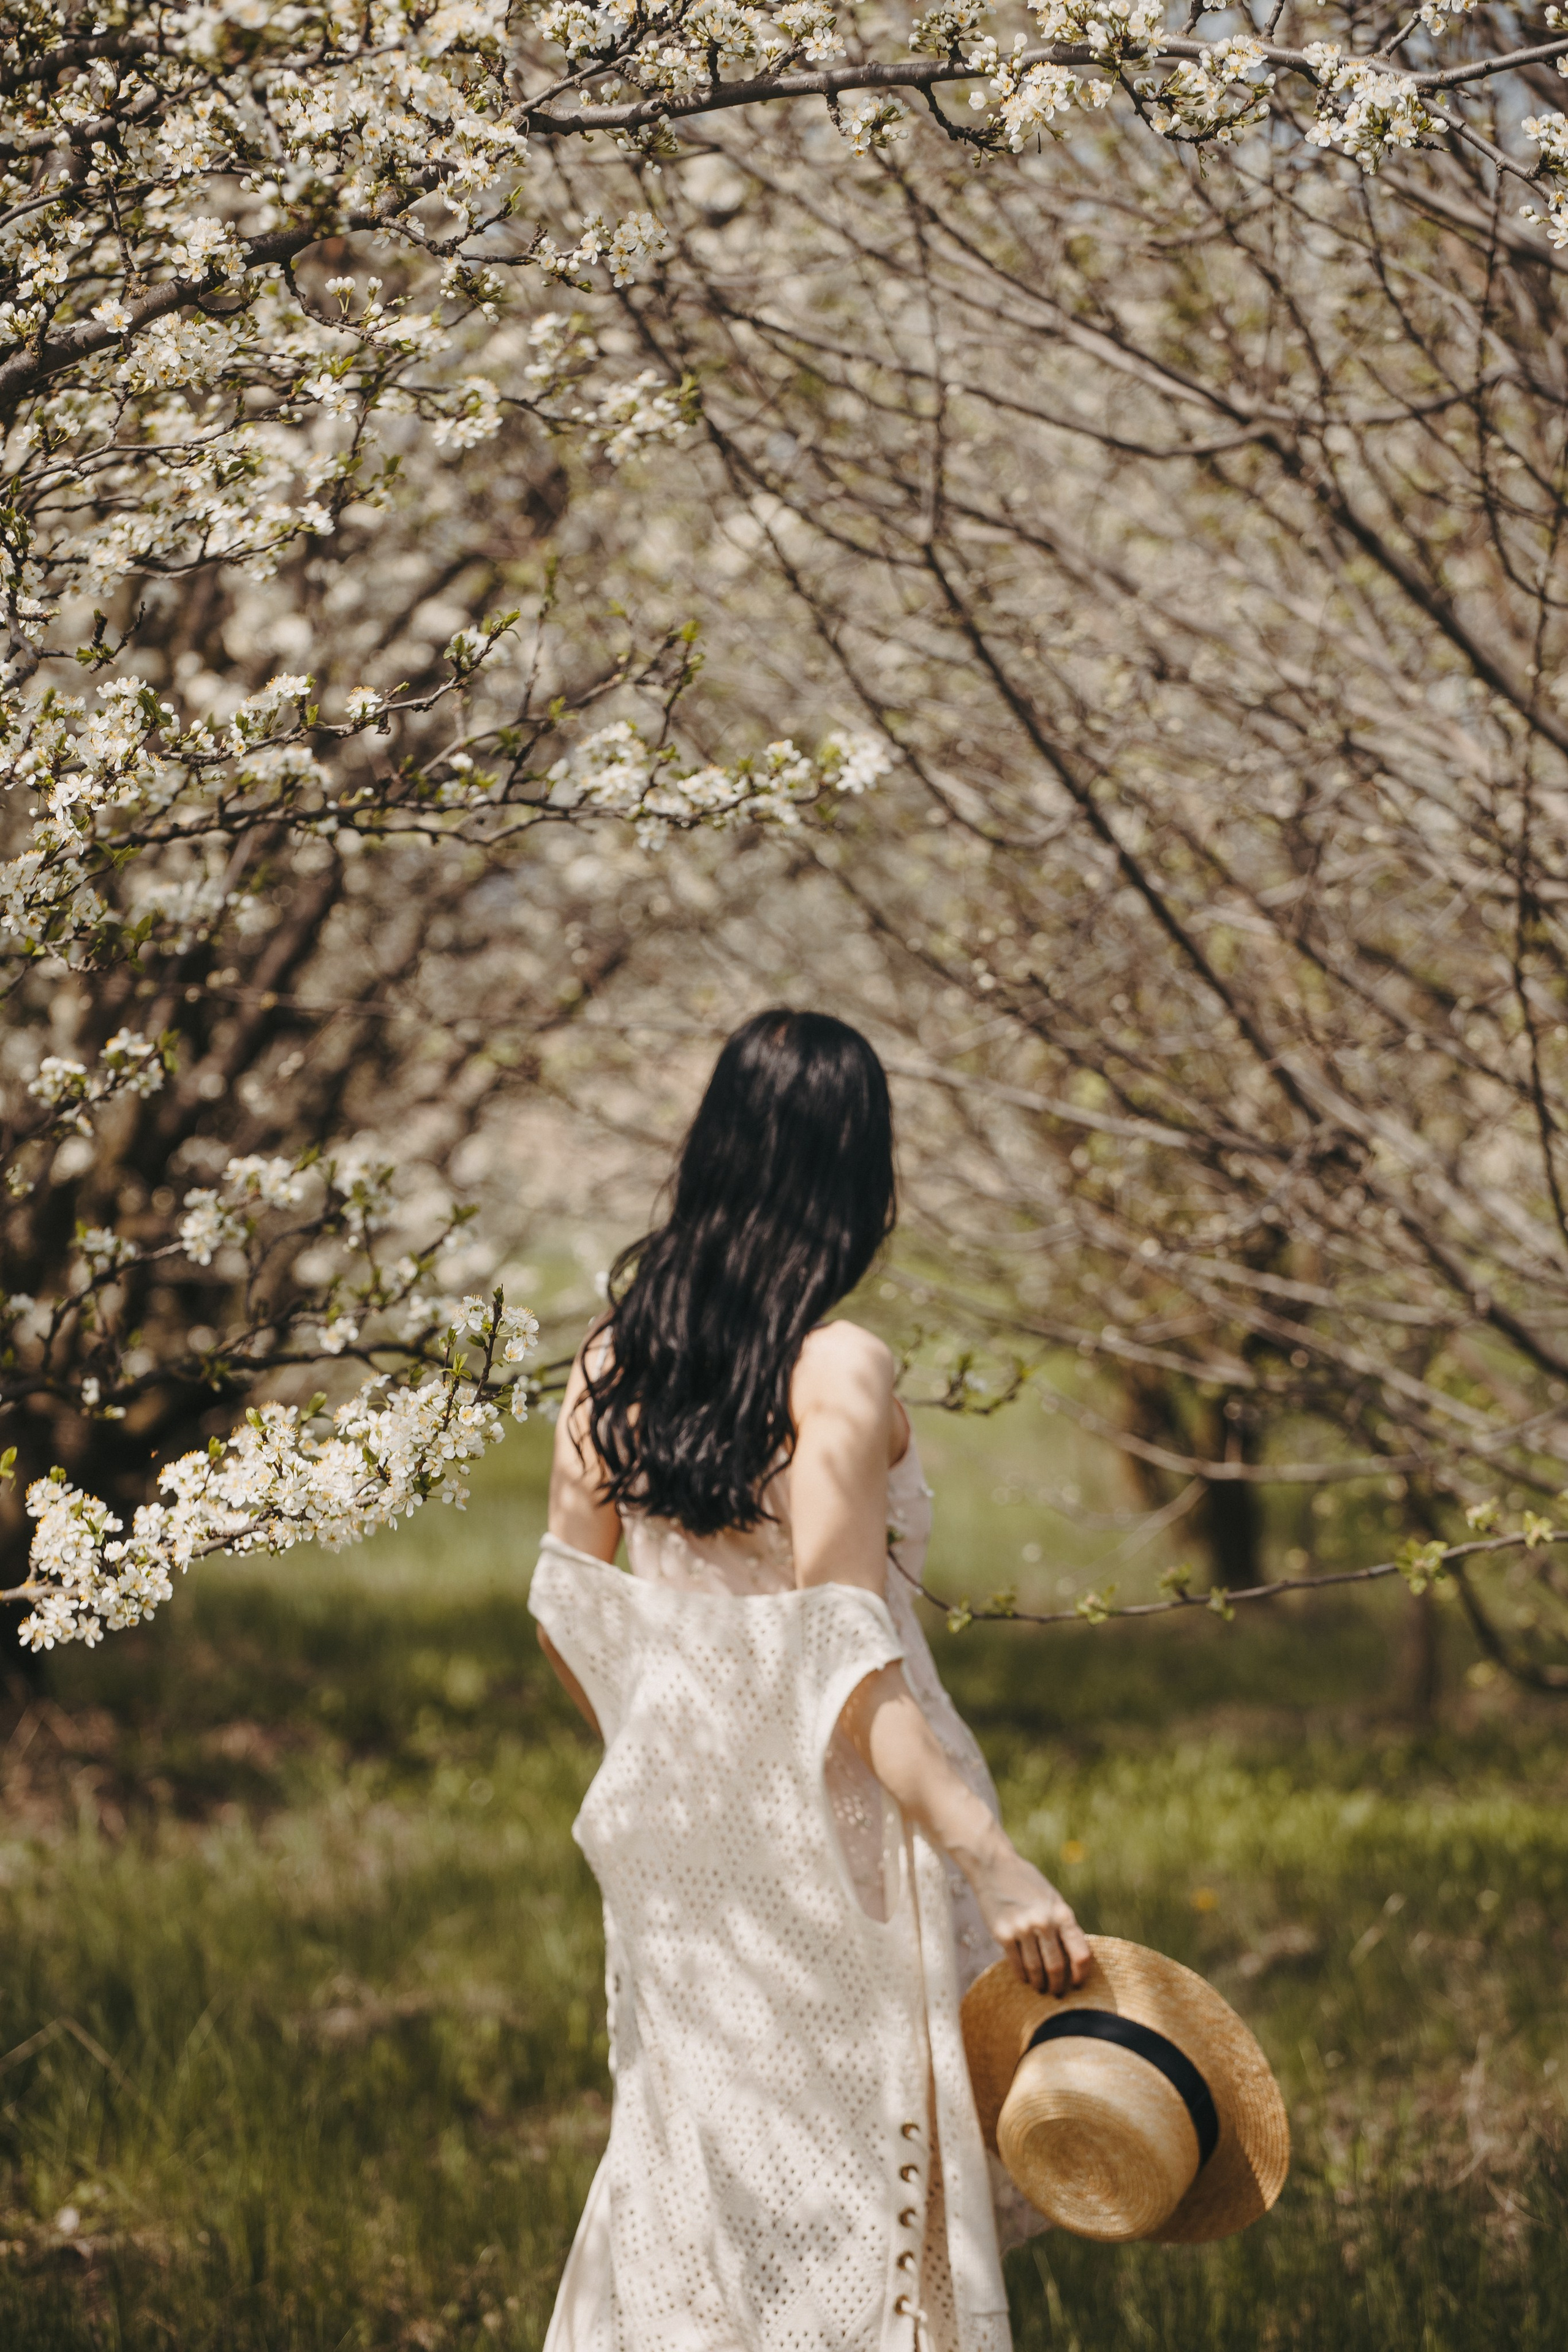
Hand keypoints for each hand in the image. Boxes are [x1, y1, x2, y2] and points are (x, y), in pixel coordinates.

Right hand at [968, 1831, 1092, 1995]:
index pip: (1081, 1954)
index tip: (1079, 1983)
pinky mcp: (1003, 1933)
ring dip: (1040, 1984)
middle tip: (1058, 1993)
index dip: (1082, 1974)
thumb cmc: (1028, 1884)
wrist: (994, 1866)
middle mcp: (1044, 1922)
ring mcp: (1023, 1928)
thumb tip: (1073, 1957)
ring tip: (1041, 1988)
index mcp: (1062, 1913)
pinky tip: (1025, 1978)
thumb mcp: (1052, 1899)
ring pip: (1036, 1969)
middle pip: (1057, 1967)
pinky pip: (1016, 1964)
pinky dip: (1022, 1975)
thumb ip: (1062, 1924)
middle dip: (1059, 1985)